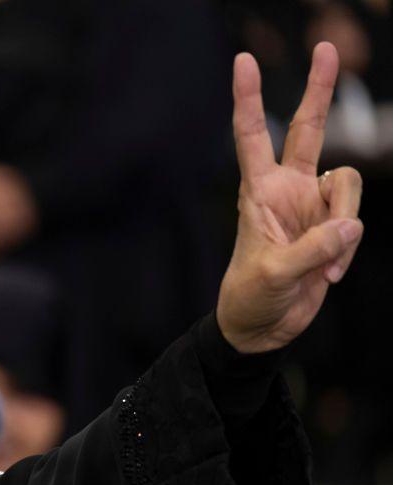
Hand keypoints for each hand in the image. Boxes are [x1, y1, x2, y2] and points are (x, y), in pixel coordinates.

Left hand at [217, 42, 363, 353]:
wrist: (262, 326)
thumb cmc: (251, 295)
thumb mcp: (274, 274)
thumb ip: (312, 249)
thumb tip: (348, 225)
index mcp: (258, 192)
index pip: (252, 136)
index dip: (249, 99)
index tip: (243, 62)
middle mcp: (287, 190)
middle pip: (309, 130)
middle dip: (319, 90)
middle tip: (326, 46)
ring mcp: (313, 206)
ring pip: (348, 184)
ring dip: (344, 225)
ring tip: (324, 267)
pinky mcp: (333, 227)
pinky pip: (354, 220)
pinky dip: (348, 248)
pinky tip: (329, 276)